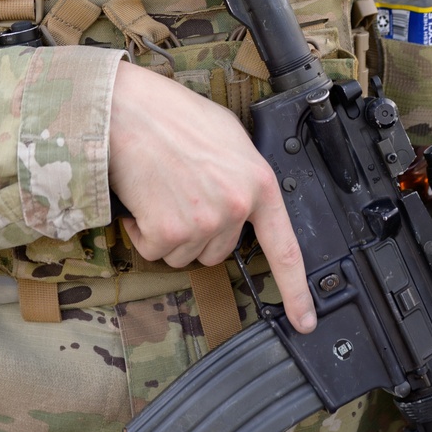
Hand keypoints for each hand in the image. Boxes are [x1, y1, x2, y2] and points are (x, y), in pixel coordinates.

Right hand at [108, 59, 316, 333]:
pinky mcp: (168, 232)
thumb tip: (242, 202)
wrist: (127, 109)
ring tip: (160, 187)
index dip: (295, 290)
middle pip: (218, 251)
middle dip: (198, 230)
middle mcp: (236, 207)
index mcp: (258, 183)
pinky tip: (142, 196)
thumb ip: (243, 176)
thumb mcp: (228, 137)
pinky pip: (155, 250)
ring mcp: (202, 222)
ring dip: (169, 231)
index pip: (285, 248)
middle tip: (180, 189)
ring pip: (185, 254)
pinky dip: (142, 230)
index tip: (305, 322)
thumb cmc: (172, 115)